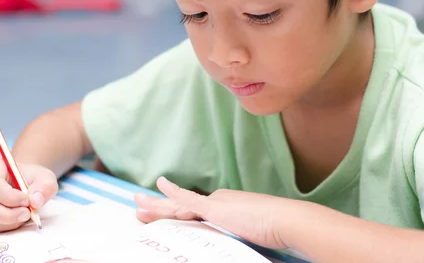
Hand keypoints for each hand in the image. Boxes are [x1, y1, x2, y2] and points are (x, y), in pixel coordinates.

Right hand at [0, 157, 58, 232]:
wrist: (23, 184)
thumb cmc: (31, 178)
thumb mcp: (44, 177)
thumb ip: (44, 186)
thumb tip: (35, 201)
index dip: (10, 197)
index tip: (27, 201)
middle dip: (6, 214)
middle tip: (27, 214)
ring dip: (7, 221)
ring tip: (24, 214)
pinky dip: (5, 226)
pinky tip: (17, 218)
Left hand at [134, 177, 292, 249]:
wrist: (285, 220)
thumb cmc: (274, 229)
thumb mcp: (250, 231)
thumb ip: (236, 232)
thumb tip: (234, 237)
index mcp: (224, 207)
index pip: (192, 211)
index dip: (173, 212)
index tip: (160, 215)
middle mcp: (217, 201)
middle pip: (180, 206)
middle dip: (158, 207)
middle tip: (137, 205)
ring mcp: (216, 203)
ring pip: (179, 205)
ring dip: (157, 206)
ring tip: (138, 205)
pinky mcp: (216, 208)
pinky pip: (188, 199)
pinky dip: (173, 193)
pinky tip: (160, 186)